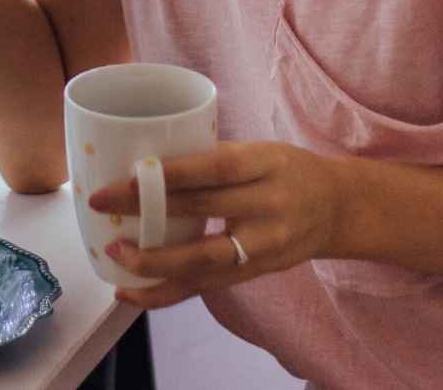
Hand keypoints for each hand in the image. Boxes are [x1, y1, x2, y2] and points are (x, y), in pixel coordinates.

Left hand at [85, 142, 347, 308]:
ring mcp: (266, 244)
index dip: (170, 173)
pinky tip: (135, 292)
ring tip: (117, 259)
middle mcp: (268, 205)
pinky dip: (170, 291)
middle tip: (103, 207)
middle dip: (148, 210)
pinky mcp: (259, 272)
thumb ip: (212, 159)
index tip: (126, 174)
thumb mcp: (258, 151)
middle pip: (203, 210)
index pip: (213, 168)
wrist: (339, 208)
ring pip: (205, 260)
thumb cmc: (285, 170)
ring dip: (156, 263)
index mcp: (264, 163)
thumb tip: (145, 164)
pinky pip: (209, 285)